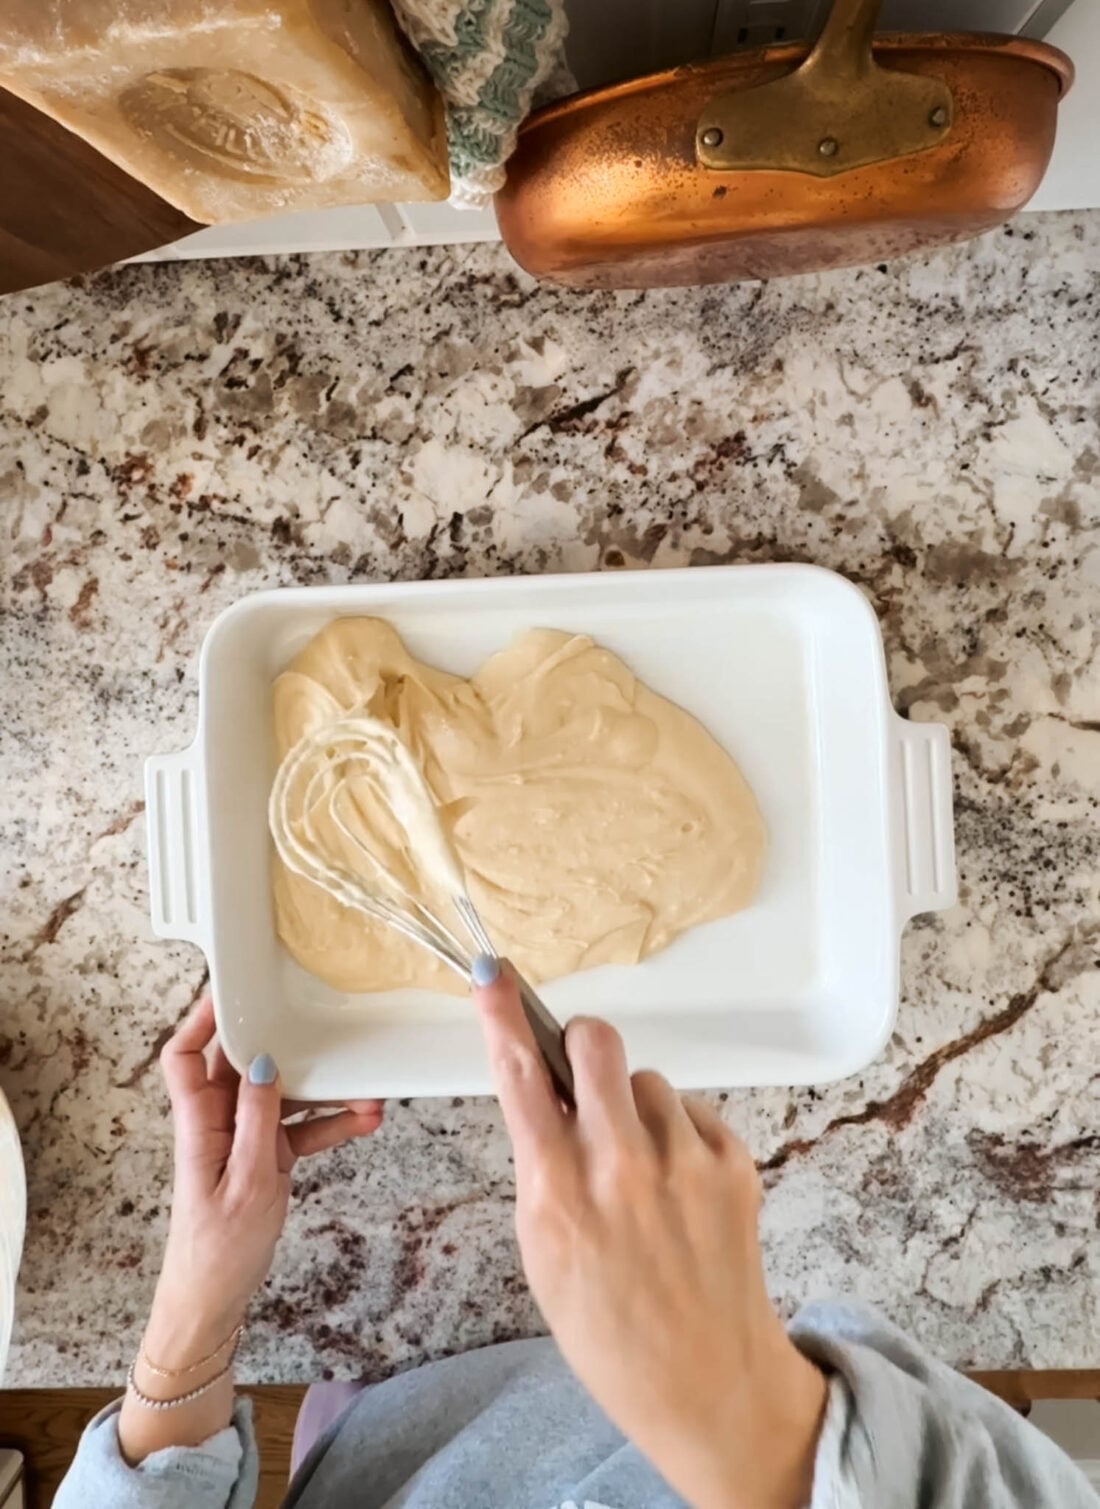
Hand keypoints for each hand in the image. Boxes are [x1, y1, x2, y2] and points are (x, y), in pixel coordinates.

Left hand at [120, 997, 382, 1461]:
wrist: (214, 1302)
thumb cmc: (218, 1250)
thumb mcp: (248, 1182)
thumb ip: (257, 1119)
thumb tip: (263, 1061)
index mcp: (200, 1121)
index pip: (187, 1053)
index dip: (203, 1016)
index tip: (236, 985)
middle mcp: (219, 1120)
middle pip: (246, 1062)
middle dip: (288, 1041)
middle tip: (321, 1018)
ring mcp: (244, 1136)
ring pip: (284, 1093)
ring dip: (324, 1087)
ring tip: (366, 1084)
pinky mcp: (266, 1155)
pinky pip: (301, 1126)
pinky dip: (331, 1122)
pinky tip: (366, 1119)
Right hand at [474, 966, 826, 1508]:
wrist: (707, 1383)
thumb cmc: (610, 1329)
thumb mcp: (543, 1252)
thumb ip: (541, 1167)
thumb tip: (540, 1092)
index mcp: (559, 1195)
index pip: (520, 1080)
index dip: (502, 1018)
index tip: (493, 976)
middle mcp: (622, 1168)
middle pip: (597, 1044)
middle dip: (582, 1045)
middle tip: (582, 1073)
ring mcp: (684, 1163)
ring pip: (646, 1080)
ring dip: (635, 1107)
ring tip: (640, 1172)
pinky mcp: (732, 1164)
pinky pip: (691, 1111)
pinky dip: (678, 1136)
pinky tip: (677, 1189)